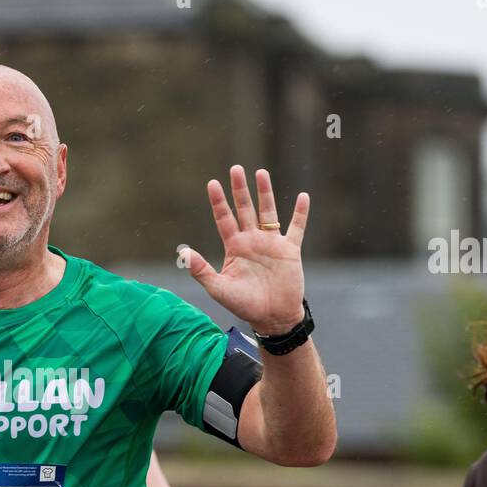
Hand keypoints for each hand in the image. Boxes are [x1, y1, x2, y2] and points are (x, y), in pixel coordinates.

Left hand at [182, 166, 309, 335]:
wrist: (272, 317)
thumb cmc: (244, 305)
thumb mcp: (218, 288)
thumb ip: (201, 270)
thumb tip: (182, 253)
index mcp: (234, 248)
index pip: (224, 219)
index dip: (219, 202)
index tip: (213, 183)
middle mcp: (252, 241)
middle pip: (245, 209)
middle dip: (240, 189)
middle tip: (235, 168)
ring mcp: (271, 244)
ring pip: (268, 212)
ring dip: (265, 193)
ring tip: (261, 173)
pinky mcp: (290, 250)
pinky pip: (296, 227)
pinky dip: (301, 213)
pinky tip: (303, 196)